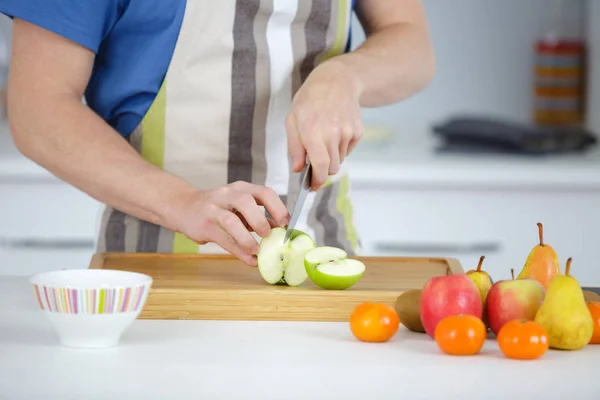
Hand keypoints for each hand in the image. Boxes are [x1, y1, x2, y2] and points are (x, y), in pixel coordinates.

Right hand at [175, 181, 289, 265]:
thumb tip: (281, 231)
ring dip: (246, 238)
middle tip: (268, 235)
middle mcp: (227, 195)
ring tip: (256, 250)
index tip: (285, 223)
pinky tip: (249, 259)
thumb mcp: (239, 207)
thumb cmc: (218, 208)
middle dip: (259, 219)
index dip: (277, 207)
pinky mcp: (204, 225)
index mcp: (241, 189)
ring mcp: (213, 209)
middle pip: (246, 201)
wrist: (184, 207)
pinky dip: (238, 251)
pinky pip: (223, 239)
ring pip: (231, 221)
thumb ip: (259, 217)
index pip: (263, 192)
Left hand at [286, 60, 363, 189]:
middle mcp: (332, 133)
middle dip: (322, 170)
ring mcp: (347, 132)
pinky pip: (348, 150)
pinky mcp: (358, 131)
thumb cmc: (310, 100)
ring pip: (339, 160)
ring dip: (331, 157)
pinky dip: (340, 148)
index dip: (317, 180)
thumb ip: (294, 147)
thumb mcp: (292, 120)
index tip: (312, 187)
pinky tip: (335, 131)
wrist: (337, 81)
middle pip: (331, 168)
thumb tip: (298, 169)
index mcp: (312, 131)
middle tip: (315, 164)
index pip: (320, 165)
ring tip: (324, 139)